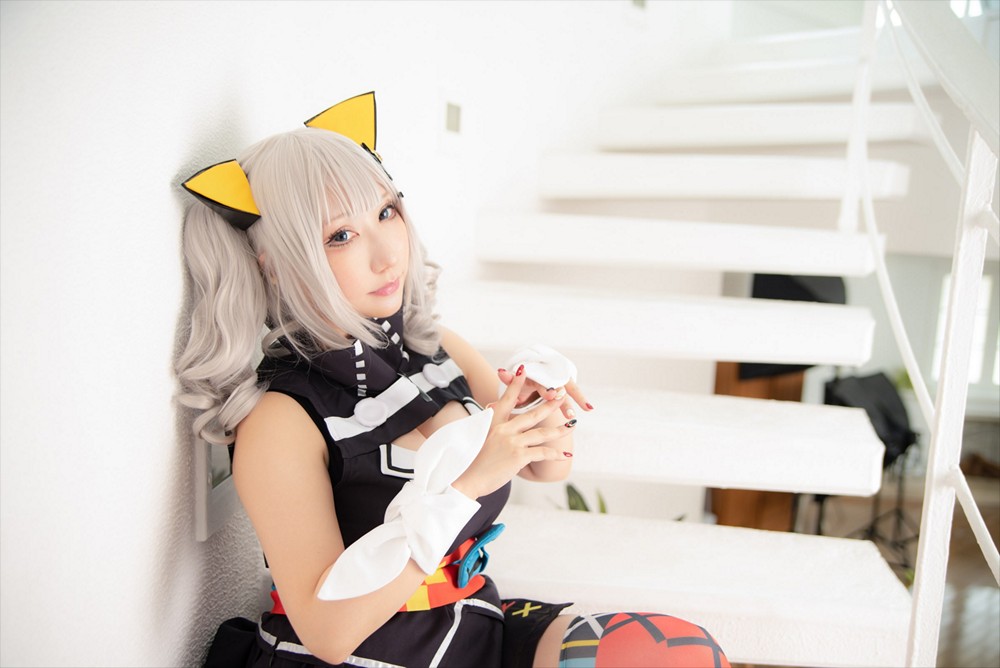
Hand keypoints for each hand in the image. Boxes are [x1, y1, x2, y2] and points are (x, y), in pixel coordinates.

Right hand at [452, 366, 574, 499]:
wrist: (465, 478)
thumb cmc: (471, 460)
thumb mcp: (478, 437)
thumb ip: (491, 426)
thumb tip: (494, 417)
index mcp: (493, 422)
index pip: (507, 399)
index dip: (516, 384)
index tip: (523, 369)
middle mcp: (504, 429)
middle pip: (532, 414)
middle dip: (550, 404)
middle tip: (562, 394)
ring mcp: (512, 442)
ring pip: (542, 433)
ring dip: (560, 429)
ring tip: (572, 424)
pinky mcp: (518, 456)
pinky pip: (542, 453)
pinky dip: (556, 454)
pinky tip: (566, 454)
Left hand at [496, 367, 592, 420]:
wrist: (529, 376)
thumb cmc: (520, 384)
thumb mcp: (514, 383)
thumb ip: (509, 378)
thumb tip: (500, 372)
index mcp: (534, 374)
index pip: (541, 380)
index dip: (546, 388)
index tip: (551, 394)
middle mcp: (548, 375)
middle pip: (557, 383)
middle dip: (561, 393)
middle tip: (564, 398)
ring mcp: (558, 381)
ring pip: (568, 388)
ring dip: (574, 399)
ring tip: (574, 412)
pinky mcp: (564, 387)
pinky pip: (574, 393)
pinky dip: (581, 399)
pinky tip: (589, 408)